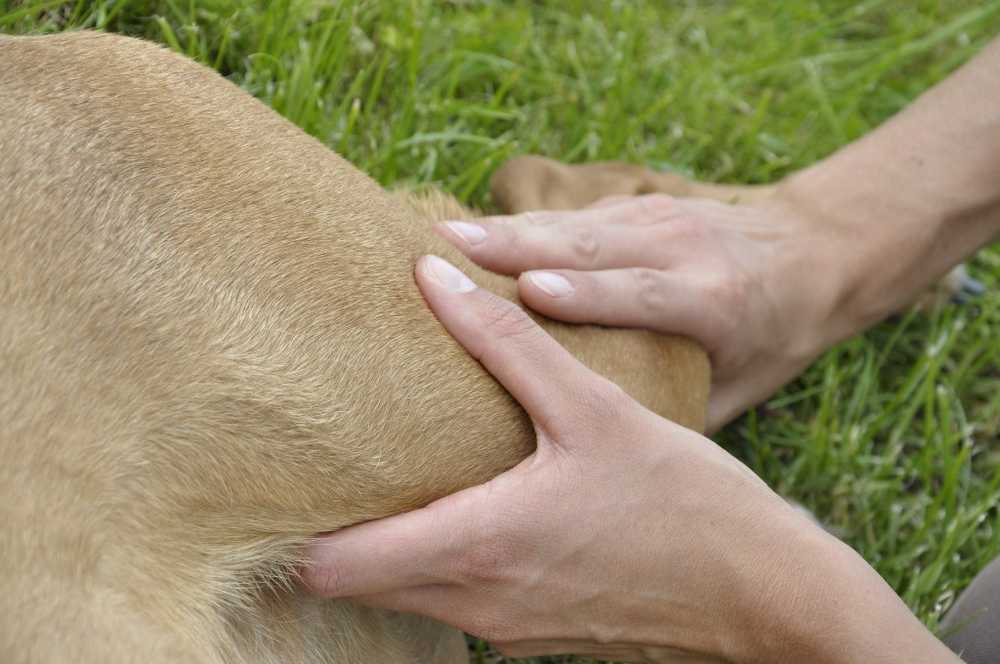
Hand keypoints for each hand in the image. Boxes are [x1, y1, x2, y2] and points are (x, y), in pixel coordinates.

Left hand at [301, 255, 943, 662]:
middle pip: (358, 584)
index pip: (336, 566)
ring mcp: (507, 628)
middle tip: (328, 461)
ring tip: (390, 473)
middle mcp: (478, 602)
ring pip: (409, 593)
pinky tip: (468, 506)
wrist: (763, 590)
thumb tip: (431, 278)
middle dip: (335, 531)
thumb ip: (504, 345)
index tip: (282, 479)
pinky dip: (439, 563)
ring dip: (388, 545)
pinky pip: (459, 601)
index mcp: (477, 544)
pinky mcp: (536, 634)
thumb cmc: (684, 499)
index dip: (295, 530)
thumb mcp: (592, 407)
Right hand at [434, 193, 856, 432]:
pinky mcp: (640, 204)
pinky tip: (474, 232)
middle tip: (444, 249)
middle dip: (515, 245)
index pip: (643, 293)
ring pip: (572, 224)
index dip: (588, 293)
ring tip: (441, 237)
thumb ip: (680, 411)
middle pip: (591, 246)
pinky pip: (572, 216)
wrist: (814, 251)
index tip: (530, 293)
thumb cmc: (774, 333)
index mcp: (713, 300)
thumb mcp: (743, 385)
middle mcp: (681, 248)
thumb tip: (607, 463)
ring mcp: (658, 217)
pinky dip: (521, 224)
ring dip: (504, 229)